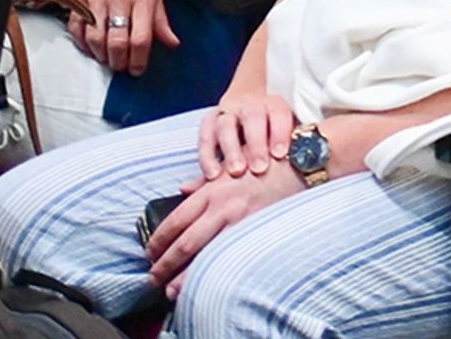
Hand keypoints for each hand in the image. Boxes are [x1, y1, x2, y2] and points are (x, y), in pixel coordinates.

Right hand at [73, 0, 168, 78]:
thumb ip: (160, 16)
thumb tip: (171, 41)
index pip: (142, 38)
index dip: (139, 60)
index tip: (138, 69)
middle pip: (117, 43)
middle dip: (120, 62)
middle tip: (122, 67)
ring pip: (95, 39)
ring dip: (101, 55)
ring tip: (108, 59)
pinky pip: (76, 27)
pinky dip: (82, 42)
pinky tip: (90, 46)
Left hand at [148, 158, 301, 285]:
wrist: (301, 162)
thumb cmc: (267, 161)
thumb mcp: (231, 164)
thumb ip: (204, 180)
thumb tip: (182, 190)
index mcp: (212, 189)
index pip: (176, 219)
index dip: (159, 240)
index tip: (150, 252)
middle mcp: (222, 205)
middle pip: (184, 242)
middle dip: (165, 264)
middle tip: (153, 278)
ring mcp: (239, 219)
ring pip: (204, 253)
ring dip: (184, 275)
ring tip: (171, 290)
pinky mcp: (256, 228)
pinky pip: (229, 254)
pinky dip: (215, 270)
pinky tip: (206, 281)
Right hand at [200, 89, 302, 186]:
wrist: (247, 103)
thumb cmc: (272, 130)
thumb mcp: (285, 131)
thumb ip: (290, 145)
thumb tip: (310, 162)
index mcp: (274, 104)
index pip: (279, 113)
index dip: (280, 133)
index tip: (280, 155)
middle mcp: (250, 104)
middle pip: (253, 118)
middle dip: (256, 144)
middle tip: (259, 168)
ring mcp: (228, 111)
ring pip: (226, 126)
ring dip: (231, 150)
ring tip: (236, 172)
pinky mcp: (209, 121)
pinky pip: (205, 136)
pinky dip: (207, 156)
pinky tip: (213, 174)